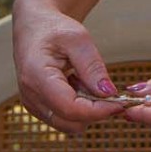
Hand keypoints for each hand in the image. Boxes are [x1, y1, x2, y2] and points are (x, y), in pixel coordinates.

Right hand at [11, 1, 126, 133]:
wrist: (34, 27)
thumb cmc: (54, 28)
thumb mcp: (78, 39)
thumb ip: (93, 67)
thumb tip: (109, 94)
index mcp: (37, 77)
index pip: (70, 108)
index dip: (98, 110)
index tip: (120, 103)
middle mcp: (30, 96)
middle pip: (70, 123)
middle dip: (94, 112)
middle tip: (106, 89)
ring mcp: (32, 104)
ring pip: (68, 125)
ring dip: (85, 110)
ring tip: (86, 82)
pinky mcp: (38, 108)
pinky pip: (63, 119)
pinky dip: (77, 108)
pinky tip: (77, 87)